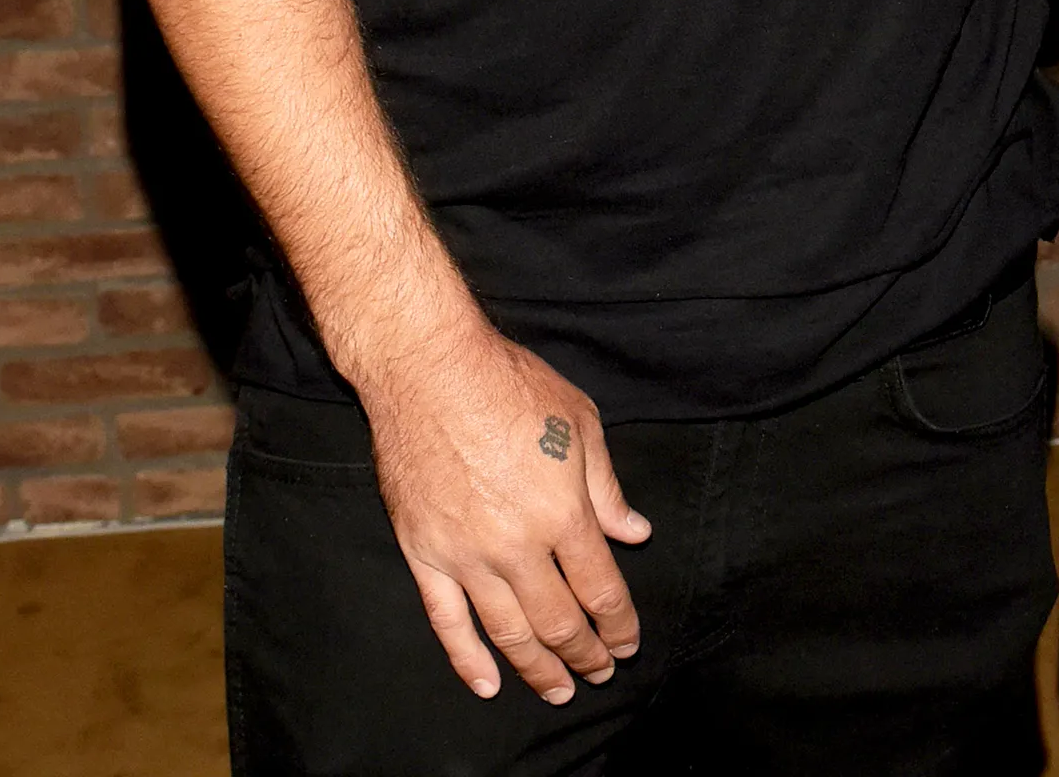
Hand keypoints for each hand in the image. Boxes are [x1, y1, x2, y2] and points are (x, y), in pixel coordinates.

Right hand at [356, 319, 651, 704]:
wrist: (430, 369)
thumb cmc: (510, 384)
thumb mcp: (580, 422)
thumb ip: (607, 488)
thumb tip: (635, 533)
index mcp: (562, 512)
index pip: (600, 588)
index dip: (618, 624)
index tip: (627, 642)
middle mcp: (516, 546)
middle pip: (559, 621)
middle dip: (586, 653)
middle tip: (601, 672)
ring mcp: (466, 556)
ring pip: (508, 633)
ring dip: (538, 669)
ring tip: (559, 689)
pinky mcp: (423, 555)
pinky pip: (447, 622)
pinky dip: (468, 660)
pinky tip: (488, 684)